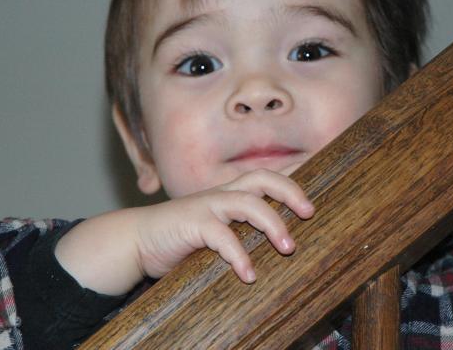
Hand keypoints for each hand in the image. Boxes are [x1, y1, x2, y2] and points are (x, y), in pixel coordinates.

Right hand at [135, 168, 313, 283]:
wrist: (137, 241)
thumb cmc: (180, 239)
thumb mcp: (215, 232)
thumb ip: (239, 232)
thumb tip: (276, 247)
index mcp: (229, 194)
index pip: (265, 179)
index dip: (292, 180)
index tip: (315, 194)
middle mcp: (221, 194)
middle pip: (262, 177)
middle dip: (290, 191)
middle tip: (309, 213)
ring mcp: (206, 205)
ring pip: (248, 202)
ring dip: (272, 223)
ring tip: (288, 248)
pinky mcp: (192, 222)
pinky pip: (222, 235)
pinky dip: (239, 255)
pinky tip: (248, 274)